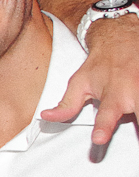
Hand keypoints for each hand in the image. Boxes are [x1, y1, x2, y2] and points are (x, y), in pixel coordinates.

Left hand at [42, 14, 138, 144]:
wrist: (122, 36)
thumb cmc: (99, 64)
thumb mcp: (79, 82)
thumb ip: (67, 104)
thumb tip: (47, 117)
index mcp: (113, 95)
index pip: (106, 115)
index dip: (103, 127)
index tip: (99, 139)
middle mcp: (135, 91)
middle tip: (138, 140)